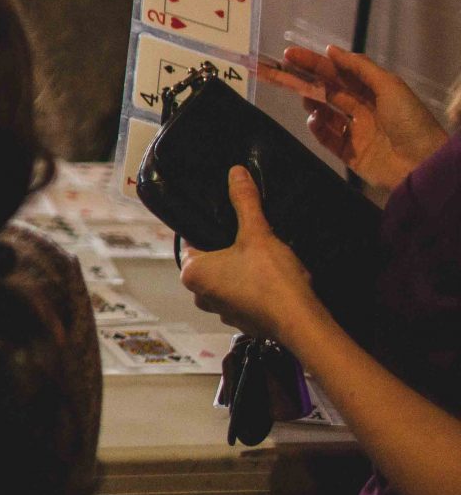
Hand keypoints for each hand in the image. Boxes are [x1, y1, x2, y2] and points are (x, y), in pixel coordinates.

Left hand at [180, 166, 331, 344]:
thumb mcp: (257, 234)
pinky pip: (244, 296)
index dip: (209, 227)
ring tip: (263, 254)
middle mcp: (200, 295)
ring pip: (228, 279)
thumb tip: (235, 173)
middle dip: (228, 248)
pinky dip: (254, 286)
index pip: (192, 241)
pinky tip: (272, 276)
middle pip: (211, 260)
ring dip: (242, 268)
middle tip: (249, 234)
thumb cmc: (271, 279)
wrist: (301, 322)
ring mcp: (222, 311)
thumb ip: (244, 202)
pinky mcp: (244, 321)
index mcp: (192, 273)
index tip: (227, 218)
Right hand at [267, 45, 446, 194]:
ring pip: (325, 113)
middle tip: (277, 70)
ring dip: (312, 102)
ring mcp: (356, 132)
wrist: (422, 164)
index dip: (314, 63)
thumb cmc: (409, 121)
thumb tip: (331, 50)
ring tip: (304, 97)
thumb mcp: (389, 86)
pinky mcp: (350, 153)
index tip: (290, 55)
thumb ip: (360, 67)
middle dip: (303, 79)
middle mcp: (364, 109)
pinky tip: (314, 119)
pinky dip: (317, 127)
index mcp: (375, 91)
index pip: (339, 73)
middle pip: (328, 90)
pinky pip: (327, 138)